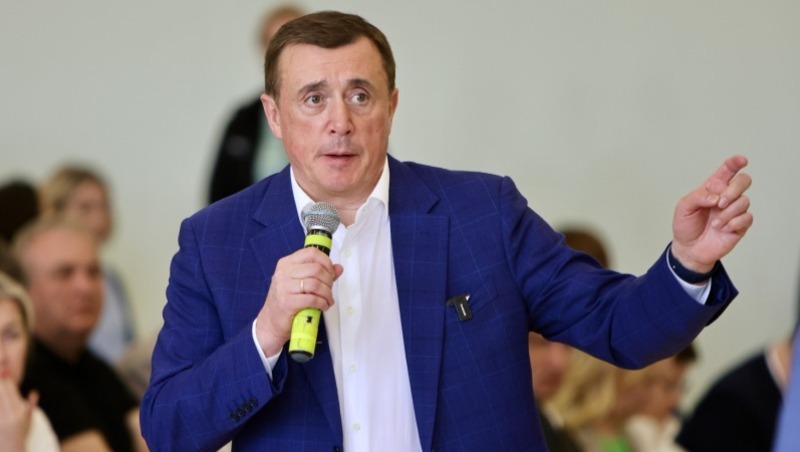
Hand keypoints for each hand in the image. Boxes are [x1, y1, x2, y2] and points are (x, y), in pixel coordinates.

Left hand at [0, 374, 37, 451]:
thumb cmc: (20, 434)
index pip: (12, 393)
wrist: (12, 451)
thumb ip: (30, 406)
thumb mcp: (29, 421)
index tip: (4, 370)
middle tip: (0, 369)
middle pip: (2, 394)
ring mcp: (1, 421)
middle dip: (0, 382)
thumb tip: (34, 393)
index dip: (8, 381)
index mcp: (20, 413)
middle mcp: (10, 416)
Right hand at [255, 247, 343, 355]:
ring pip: (315, 284)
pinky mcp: (287, 302)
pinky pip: (312, 299)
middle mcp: (283, 272)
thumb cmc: (287, 300)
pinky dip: (322, 303)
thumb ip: (321, 273)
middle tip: (330, 290)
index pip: (311, 253)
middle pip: (316, 269)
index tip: (331, 273)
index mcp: (287, 263)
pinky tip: (324, 306)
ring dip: (327, 293)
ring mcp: (283, 287)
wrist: (271, 321)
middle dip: (329, 280)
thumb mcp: (301, 283)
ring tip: (328, 300)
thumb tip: (339, 268)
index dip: (326, 262)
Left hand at [671, 155, 752, 271]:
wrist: (689, 249)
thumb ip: (698, 196)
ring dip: (727, 213)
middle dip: (734, 189)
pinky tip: (722, 229)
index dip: (735, 163)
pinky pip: (747, 218)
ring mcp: (735, 210)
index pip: (727, 170)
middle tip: (720, 203)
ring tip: (714, 224)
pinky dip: (733, 223)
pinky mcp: (741, 225)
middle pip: (743, 181)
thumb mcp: (683, 207)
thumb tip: (716, 196)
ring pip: (744, 201)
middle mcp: (726, 196)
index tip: (742, 160)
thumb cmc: (686, 225)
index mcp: (712, 188)